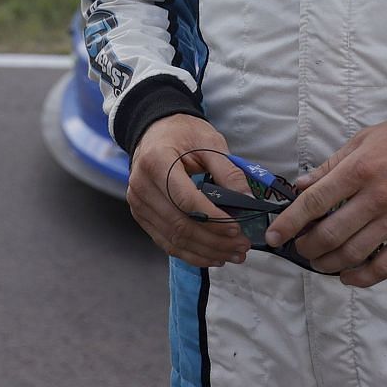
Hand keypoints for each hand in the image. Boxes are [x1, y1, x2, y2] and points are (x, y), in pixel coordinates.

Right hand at [126, 114, 253, 267]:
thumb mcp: (210, 142)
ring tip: (234, 254)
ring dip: (206, 251)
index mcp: (157, 161)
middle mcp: (142, 185)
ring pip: (174, 239)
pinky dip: (191, 254)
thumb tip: (248, 201)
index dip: (213, 219)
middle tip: (242, 246)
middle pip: (180, 224)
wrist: (155, 131)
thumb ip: (228, 171)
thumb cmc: (183, 134)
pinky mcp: (141, 215)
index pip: (185, 200)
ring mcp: (138, 203)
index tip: (237, 228)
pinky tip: (213, 256)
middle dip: (215, 240)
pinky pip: (166, 242)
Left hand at [263, 109, 386, 286]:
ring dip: (329, 263)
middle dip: (307, 246)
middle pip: (331, 233)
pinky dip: (364, 277)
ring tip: (317, 261)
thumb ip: (330, 166)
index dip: (289, 222)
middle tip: (298, 247)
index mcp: (359, 170)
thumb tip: (301, 186)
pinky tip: (348, 277)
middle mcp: (376, 197)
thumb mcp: (363, 140)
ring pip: (354, 252)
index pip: (315, 202)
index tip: (274, 235)